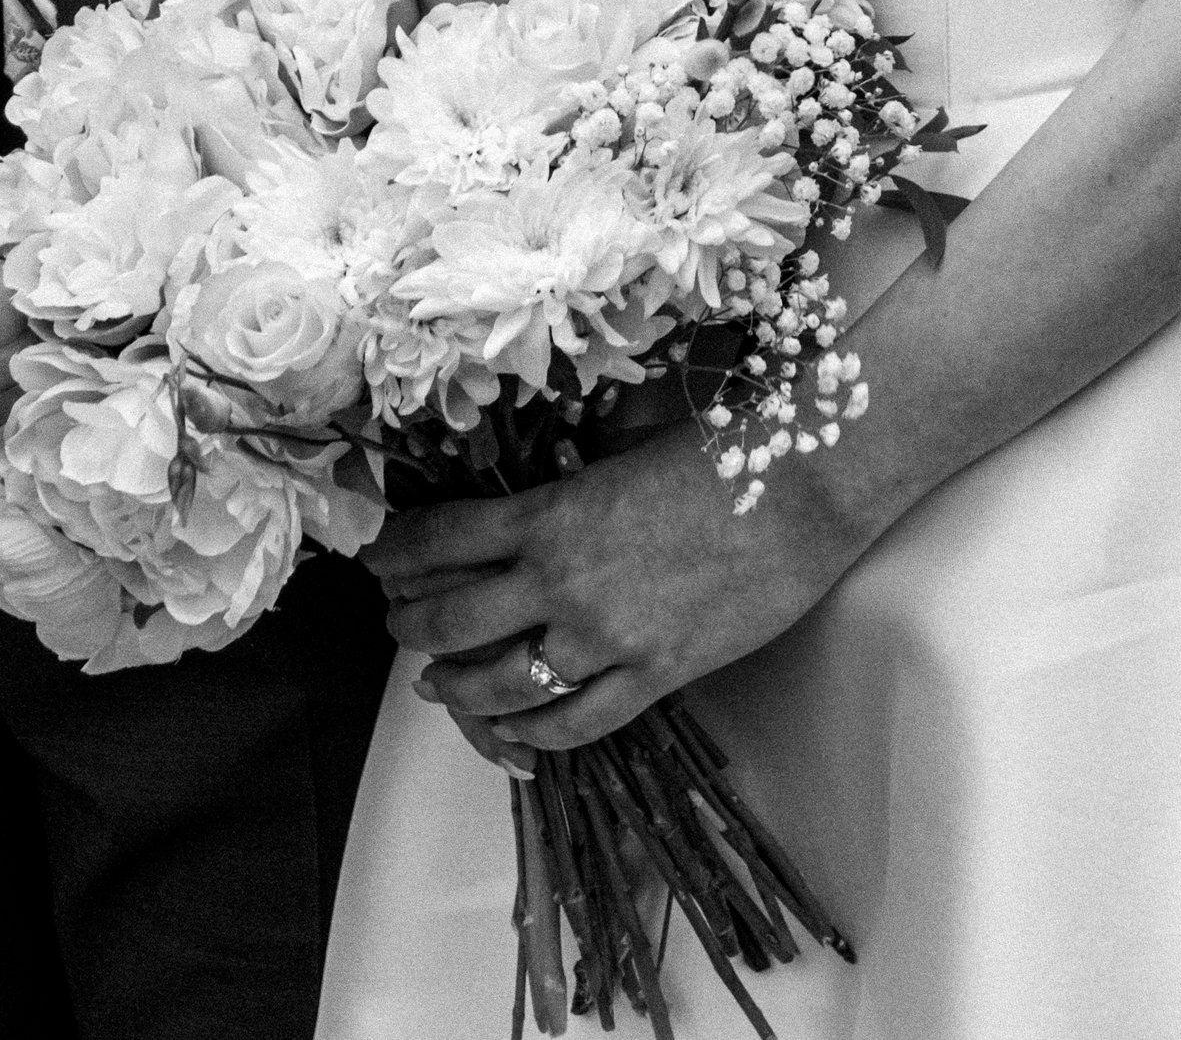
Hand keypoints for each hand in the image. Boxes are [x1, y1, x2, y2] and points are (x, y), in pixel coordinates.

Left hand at [372, 420, 863, 762]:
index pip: (441, 538)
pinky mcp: (654, 676)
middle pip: (451, 619)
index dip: (397, 553)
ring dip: (456, 686)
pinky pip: (574, 723)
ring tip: (438, 684)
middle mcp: (562, 581)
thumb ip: (563, 486)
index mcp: (549, 512)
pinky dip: (531, 733)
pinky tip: (514, 731)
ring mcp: (605, 638)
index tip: (378, 560)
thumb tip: (522, 502)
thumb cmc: (717, 447)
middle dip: (409, 624)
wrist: (802, 486)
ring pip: (499, 684)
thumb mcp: (618, 450)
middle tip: (396, 623)